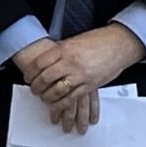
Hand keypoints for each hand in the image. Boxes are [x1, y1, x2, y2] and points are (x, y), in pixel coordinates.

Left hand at [20, 24, 143, 132]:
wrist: (118, 44)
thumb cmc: (97, 41)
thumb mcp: (73, 41)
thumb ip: (59, 51)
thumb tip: (45, 60)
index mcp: (64, 50)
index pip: (39, 63)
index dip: (30, 72)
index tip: (27, 77)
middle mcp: (71, 63)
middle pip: (45, 78)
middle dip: (36, 86)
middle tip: (33, 89)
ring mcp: (81, 75)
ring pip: (57, 91)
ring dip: (47, 97)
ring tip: (43, 97)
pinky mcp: (90, 86)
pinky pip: (72, 99)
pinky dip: (62, 104)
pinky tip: (56, 105)